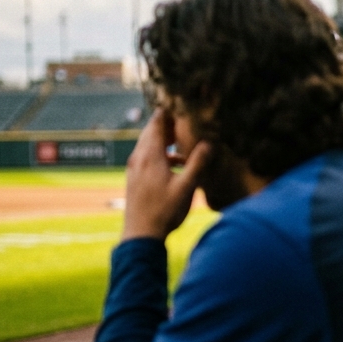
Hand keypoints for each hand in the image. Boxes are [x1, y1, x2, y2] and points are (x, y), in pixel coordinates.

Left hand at [121, 108, 210, 241]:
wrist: (140, 236)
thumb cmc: (164, 212)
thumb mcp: (186, 187)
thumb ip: (197, 163)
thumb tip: (209, 143)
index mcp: (150, 156)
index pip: (156, 123)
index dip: (168, 112)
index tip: (181, 106)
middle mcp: (138, 158)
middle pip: (150, 132)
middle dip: (167, 124)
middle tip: (185, 120)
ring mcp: (134, 169)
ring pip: (147, 144)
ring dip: (164, 140)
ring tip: (182, 142)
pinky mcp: (133, 178)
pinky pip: (146, 157)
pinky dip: (159, 153)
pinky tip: (174, 165)